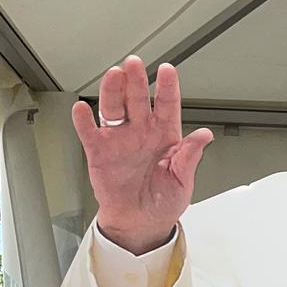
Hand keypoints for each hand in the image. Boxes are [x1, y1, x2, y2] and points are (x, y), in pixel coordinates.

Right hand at [70, 56, 213, 253]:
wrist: (140, 222)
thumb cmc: (163, 200)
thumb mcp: (183, 181)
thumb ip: (190, 156)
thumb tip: (204, 136)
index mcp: (165, 134)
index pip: (167, 104)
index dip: (167, 87)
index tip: (167, 71)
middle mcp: (141, 130)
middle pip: (137, 98)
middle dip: (136, 80)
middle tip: (134, 64)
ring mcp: (119, 139)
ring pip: (114, 108)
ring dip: (112, 91)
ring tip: (113, 76)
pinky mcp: (99, 152)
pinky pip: (90, 132)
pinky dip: (84, 121)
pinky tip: (82, 109)